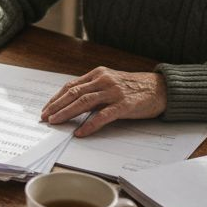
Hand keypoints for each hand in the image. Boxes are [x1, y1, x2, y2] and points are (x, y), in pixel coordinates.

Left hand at [41, 67, 166, 135]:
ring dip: (67, 113)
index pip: (70, 86)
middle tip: (45, 117)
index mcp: (98, 74)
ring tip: (56, 122)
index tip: (46, 109)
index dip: (56, 98)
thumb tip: (72, 104)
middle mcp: (103, 80)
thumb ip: (94, 90)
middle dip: (56, 106)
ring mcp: (113, 92)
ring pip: (84, 102)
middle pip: (73, 93)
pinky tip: (80, 132)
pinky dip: (90, 124)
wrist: (161, 88)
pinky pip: (103, 116)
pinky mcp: (124, 105)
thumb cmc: (134, 88)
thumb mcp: (111, 83)